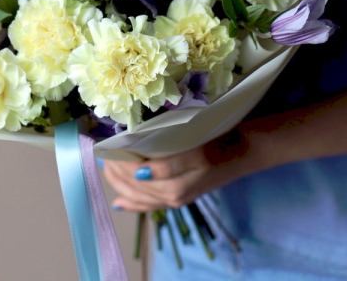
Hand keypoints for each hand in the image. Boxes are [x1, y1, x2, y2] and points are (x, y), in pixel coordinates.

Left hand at [102, 126, 265, 211]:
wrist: (246, 151)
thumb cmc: (220, 140)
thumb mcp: (197, 145)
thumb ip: (169, 162)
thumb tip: (139, 172)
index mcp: (174, 179)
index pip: (135, 172)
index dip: (117, 159)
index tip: (104, 143)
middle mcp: (173, 194)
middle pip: (134, 186)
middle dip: (114, 171)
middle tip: (100, 153)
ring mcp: (176, 198)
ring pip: (140, 196)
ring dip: (119, 183)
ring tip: (105, 168)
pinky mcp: (181, 198)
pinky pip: (151, 206)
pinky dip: (134, 204)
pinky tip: (120, 203)